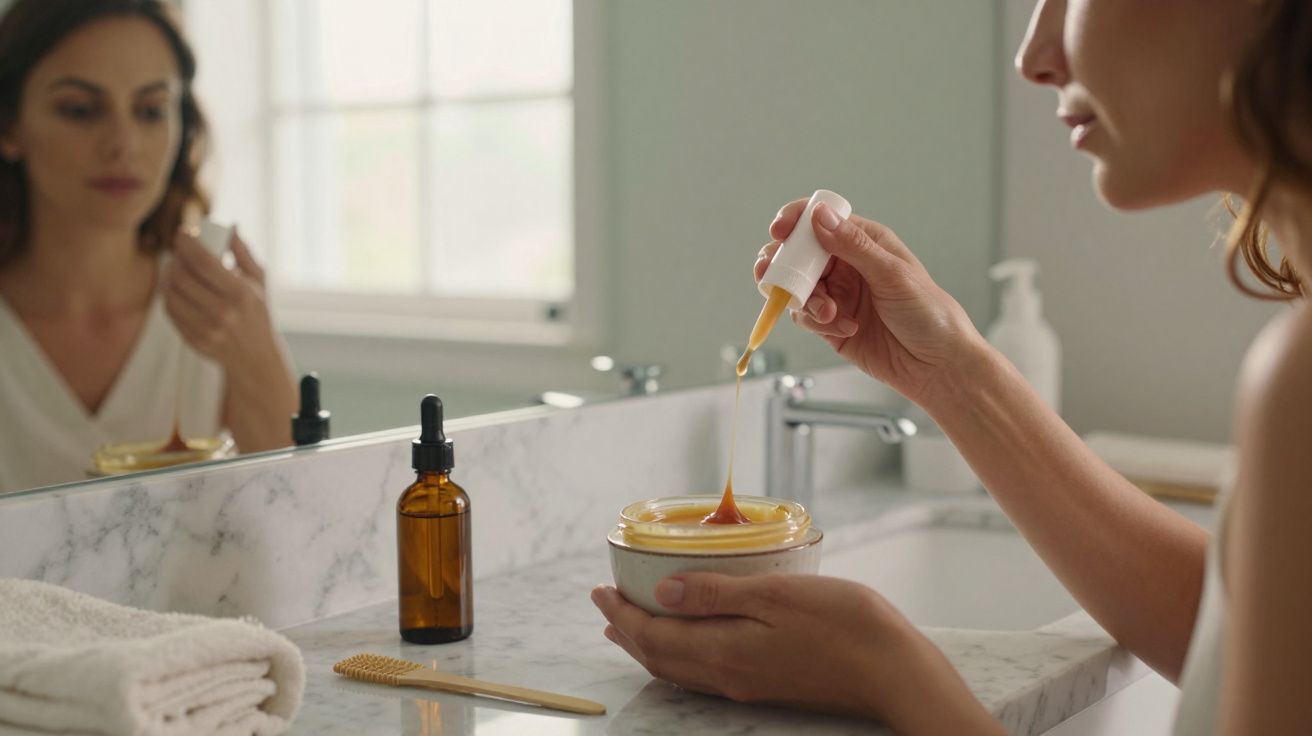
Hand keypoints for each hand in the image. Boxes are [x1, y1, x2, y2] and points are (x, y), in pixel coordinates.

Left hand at [162, 227, 278, 370]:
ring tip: (176, 269)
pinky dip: (169, 295)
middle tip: (179, 251)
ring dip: (168, 276)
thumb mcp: (258, 282)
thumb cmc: (257, 313)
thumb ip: (243, 253)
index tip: (183, 231)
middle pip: (182, 276)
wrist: (256, 357)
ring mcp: (207, 329)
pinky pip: (170, 311)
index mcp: (241, 293)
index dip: (187, 242)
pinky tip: (177, 289)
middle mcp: (224, 312)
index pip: (203, 261)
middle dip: (176, 258)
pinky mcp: (194, 341)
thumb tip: (230, 226)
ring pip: (171, 293)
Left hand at [591, 573, 998, 732]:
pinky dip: (679, 654)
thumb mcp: (776, 595)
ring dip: (650, 644)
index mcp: (724, 652)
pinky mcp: (767, 685)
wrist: (894, 671)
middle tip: (606, 603)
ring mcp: (747, 685)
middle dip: (626, 630)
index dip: (620, 614)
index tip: (599, 590)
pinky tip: (687, 640)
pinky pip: (703, 673)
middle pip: (659, 658)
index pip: (653, 636)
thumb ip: (716, 594)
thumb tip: (662, 592)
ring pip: (679, 668)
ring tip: (632, 623)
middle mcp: (728, 676)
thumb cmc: (845, 624)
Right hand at [755, 200, 987, 407]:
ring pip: (796, 288)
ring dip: (805, 300)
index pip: (820, 221)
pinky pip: (805, 317)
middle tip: (772, 276)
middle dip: (783, 266)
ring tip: (828, 314)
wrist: (937, 365)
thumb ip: (853, 245)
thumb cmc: (929, 313)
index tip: (779, 232)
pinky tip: (843, 327)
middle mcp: (846, 265)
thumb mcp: (892, 274)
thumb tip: (819, 215)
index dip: (796, 222)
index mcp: (863, 242)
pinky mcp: (830, 324)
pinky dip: (816, 322)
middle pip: (797, 255)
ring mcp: (837, 295)